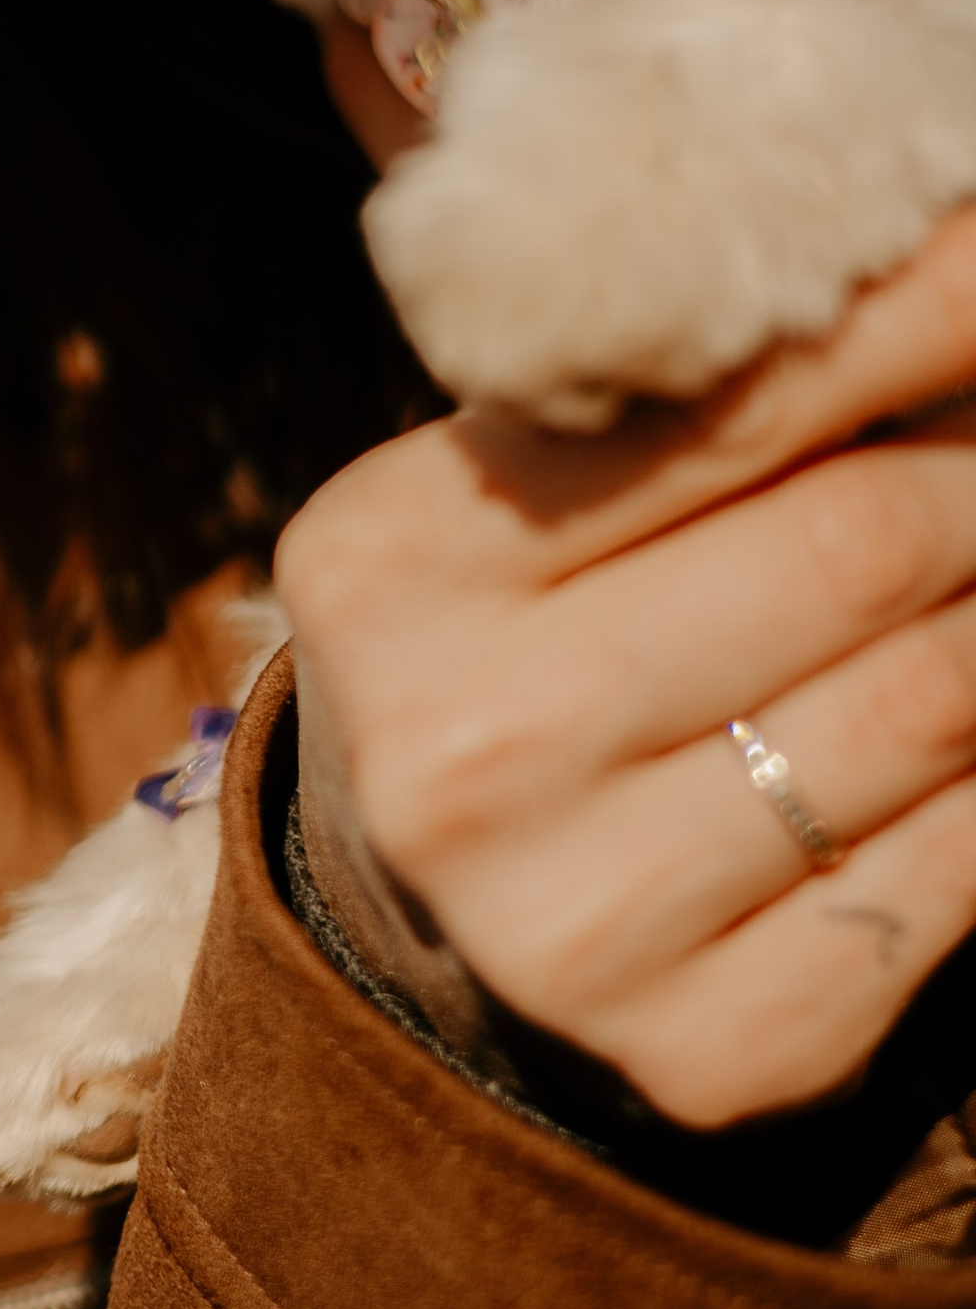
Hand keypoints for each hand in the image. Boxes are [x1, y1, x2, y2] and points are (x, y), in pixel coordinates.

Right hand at [275, 208, 975, 1129]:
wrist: (438, 923)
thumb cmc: (525, 639)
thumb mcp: (542, 489)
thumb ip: (698, 389)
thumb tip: (948, 259)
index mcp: (389, 568)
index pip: (730, 408)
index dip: (919, 321)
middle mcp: (459, 754)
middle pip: (857, 548)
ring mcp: (577, 922)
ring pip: (933, 704)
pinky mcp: (709, 1049)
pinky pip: (960, 871)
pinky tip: (965, 723)